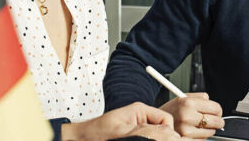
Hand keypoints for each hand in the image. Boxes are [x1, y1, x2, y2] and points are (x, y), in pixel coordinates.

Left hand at [61, 102, 175, 140]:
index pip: (166, 120)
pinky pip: (146, 139)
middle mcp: (141, 119)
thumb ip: (146, 132)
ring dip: (152, 140)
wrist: (80, 140)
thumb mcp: (122, 132)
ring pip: (155, 137)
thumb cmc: (93, 134)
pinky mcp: (132, 138)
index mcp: (140, 110)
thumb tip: (168, 134)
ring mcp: (137, 130)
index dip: (168, 133)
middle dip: (159, 138)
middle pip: (162, 130)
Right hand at [160, 92, 224, 138]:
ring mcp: (186, 130)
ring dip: (209, 129)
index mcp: (188, 103)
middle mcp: (187, 116)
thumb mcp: (184, 97)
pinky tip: (195, 131)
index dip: (218, 110)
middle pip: (216, 121)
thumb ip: (200, 97)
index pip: (215, 108)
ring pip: (211, 132)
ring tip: (200, 124)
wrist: (156, 122)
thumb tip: (213, 103)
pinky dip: (202, 136)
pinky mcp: (186, 139)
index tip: (217, 111)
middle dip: (218, 120)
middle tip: (215, 119)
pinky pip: (203, 139)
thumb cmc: (172, 109)